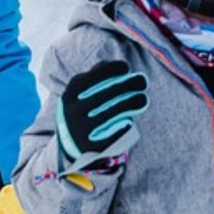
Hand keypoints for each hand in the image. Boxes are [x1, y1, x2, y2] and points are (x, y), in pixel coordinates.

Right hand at [55, 53, 150, 171]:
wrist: (70, 142)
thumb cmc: (83, 107)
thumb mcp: (82, 90)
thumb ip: (97, 75)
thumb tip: (120, 65)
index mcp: (71, 93)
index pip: (93, 76)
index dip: (112, 69)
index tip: (127, 67)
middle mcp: (73, 110)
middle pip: (105, 94)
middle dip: (128, 85)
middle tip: (143, 81)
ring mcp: (80, 130)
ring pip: (110, 114)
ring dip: (131, 103)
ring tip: (143, 99)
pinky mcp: (90, 147)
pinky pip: (111, 137)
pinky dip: (122, 128)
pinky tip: (130, 122)